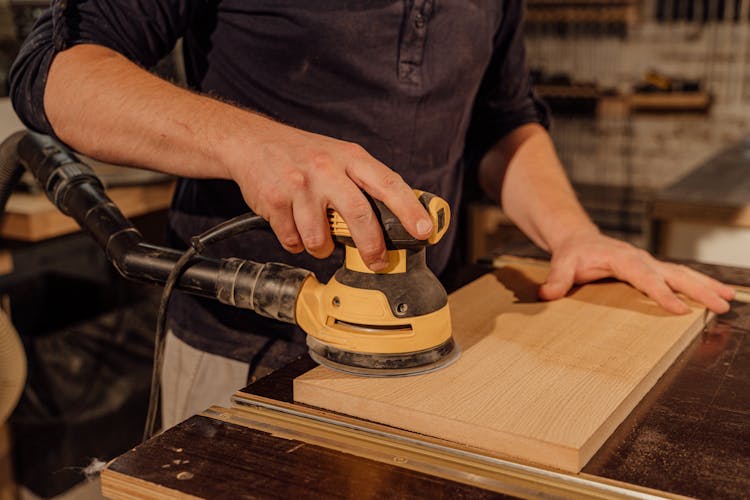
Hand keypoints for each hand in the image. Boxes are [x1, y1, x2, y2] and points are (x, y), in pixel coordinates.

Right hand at [227, 120, 432, 269]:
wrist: (252, 143)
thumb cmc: (303, 154)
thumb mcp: (340, 155)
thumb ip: (366, 181)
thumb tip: (400, 215)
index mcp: (350, 157)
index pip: (388, 183)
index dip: (409, 210)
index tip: (424, 231)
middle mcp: (326, 169)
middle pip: (359, 215)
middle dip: (371, 246)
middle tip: (377, 262)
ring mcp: (299, 185)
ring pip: (320, 238)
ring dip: (322, 248)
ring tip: (319, 238)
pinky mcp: (274, 201)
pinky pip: (293, 241)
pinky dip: (296, 243)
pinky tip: (295, 227)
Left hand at [538, 229, 735, 313]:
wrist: (578, 239)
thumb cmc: (572, 253)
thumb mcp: (561, 263)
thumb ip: (556, 279)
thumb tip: (547, 295)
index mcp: (622, 258)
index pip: (645, 277)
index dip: (661, 293)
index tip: (679, 309)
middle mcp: (640, 259)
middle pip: (673, 273)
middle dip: (698, 289)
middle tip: (721, 304)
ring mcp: (649, 264)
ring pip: (682, 274)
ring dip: (705, 286)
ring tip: (728, 301)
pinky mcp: (652, 270)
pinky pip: (678, 277)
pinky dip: (698, 285)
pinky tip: (715, 297)